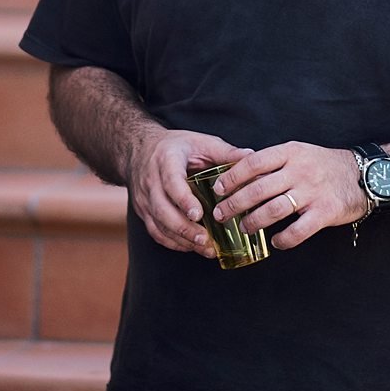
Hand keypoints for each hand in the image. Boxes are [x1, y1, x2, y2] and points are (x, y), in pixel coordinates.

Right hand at [125, 129, 249, 255]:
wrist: (139, 149)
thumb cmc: (175, 146)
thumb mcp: (200, 142)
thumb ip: (224, 152)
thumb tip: (250, 157)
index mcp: (166, 160)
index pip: (171, 182)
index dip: (184, 200)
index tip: (199, 215)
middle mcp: (150, 181)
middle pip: (163, 210)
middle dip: (185, 228)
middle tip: (207, 240)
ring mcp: (144, 198)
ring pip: (158, 225)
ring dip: (182, 240)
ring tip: (206, 248)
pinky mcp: (143, 211)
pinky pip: (155, 232)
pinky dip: (173, 242)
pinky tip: (192, 247)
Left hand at [211, 142, 370, 251]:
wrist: (365, 175)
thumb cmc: (325, 165)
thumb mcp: (300, 153)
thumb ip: (274, 163)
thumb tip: (240, 174)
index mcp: (290, 153)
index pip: (253, 163)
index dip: (231, 177)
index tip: (217, 189)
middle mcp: (299, 171)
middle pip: (258, 189)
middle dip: (234, 204)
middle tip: (220, 214)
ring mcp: (312, 192)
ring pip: (273, 210)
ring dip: (253, 222)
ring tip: (244, 228)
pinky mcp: (324, 212)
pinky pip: (297, 231)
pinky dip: (283, 239)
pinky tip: (276, 242)